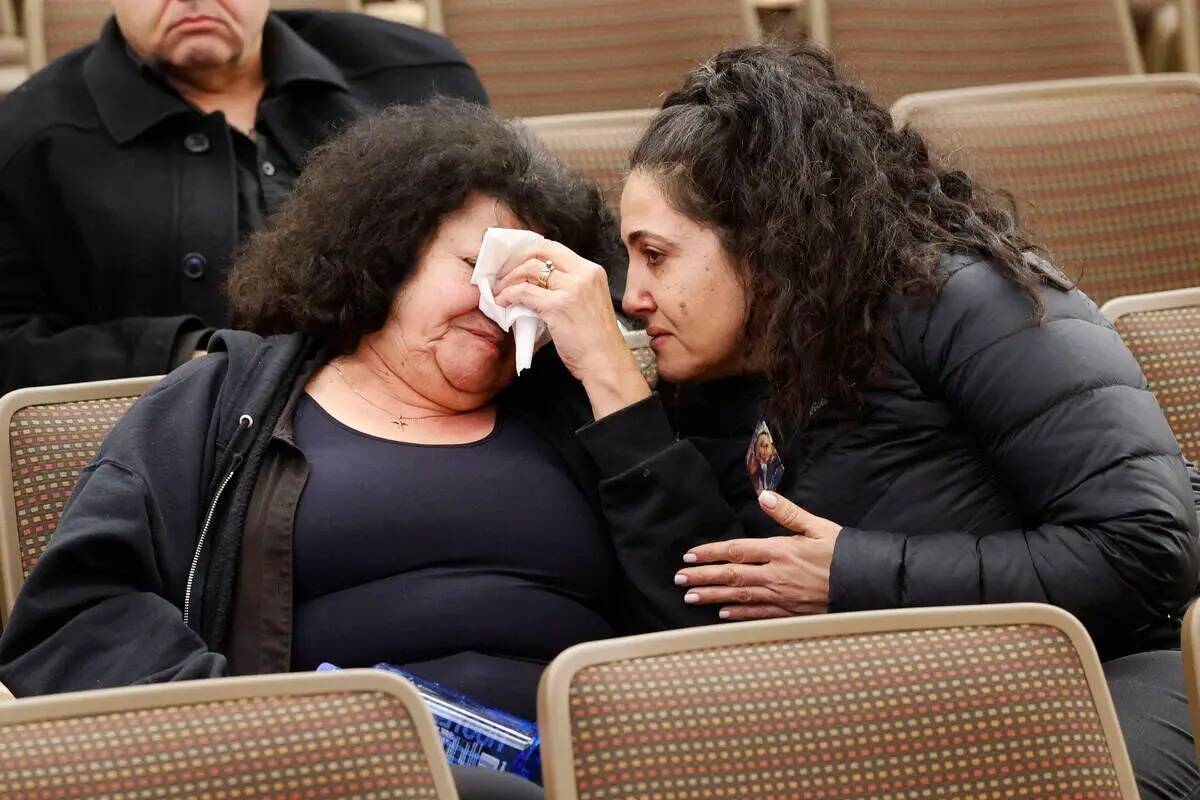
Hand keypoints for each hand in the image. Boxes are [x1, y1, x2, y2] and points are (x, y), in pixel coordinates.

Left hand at [494, 240, 649, 417]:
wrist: (605, 362)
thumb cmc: (596, 340)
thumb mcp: (589, 301)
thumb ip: (569, 286)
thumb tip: (536, 282)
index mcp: (592, 271)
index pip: (554, 248)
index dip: (530, 252)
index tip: (515, 263)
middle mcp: (583, 274)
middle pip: (539, 252)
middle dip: (515, 261)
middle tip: (503, 274)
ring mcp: (571, 289)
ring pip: (529, 269)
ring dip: (508, 279)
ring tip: (500, 291)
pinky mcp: (557, 306)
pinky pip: (523, 292)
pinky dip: (508, 295)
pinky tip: (503, 302)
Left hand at [674, 492, 841, 619]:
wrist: (868, 584)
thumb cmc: (844, 553)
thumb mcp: (818, 526)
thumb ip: (788, 513)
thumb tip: (763, 496)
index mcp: (781, 551)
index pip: (737, 551)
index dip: (711, 553)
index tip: (690, 556)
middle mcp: (776, 575)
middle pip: (732, 576)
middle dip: (703, 577)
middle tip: (679, 579)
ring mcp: (782, 597)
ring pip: (740, 597)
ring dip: (713, 597)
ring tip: (690, 597)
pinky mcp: (790, 613)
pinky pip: (759, 615)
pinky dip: (739, 615)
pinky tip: (722, 614)